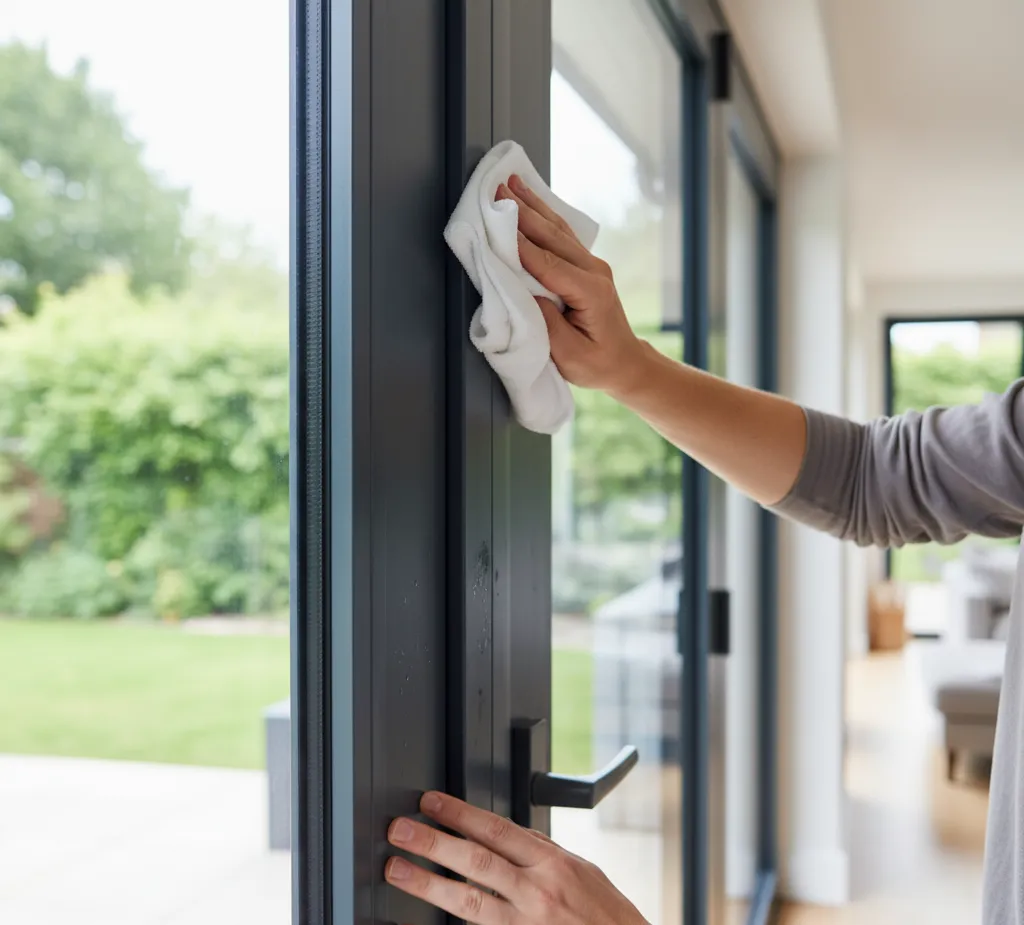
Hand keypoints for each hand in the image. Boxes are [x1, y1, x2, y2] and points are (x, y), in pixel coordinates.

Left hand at [385, 791, 648, 924]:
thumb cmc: (609, 919)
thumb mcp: (583, 873)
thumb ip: (544, 854)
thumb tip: (507, 835)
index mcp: (554, 864)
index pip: (497, 830)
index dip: (460, 814)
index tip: (431, 803)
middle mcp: (539, 893)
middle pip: (476, 861)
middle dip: (433, 842)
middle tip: (399, 829)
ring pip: (468, 901)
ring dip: (428, 883)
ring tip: (398, 870)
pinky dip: (454, 921)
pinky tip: (430, 912)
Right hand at [496, 175, 646, 395]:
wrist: (624, 362)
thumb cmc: (597, 364)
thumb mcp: (570, 356)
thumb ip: (548, 325)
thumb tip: (527, 295)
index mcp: (591, 292)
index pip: (548, 264)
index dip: (521, 244)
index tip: (498, 222)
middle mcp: (594, 271)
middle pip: (553, 236)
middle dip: (523, 211)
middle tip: (498, 190)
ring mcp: (592, 265)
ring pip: (558, 229)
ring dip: (533, 205)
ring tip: (511, 183)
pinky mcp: (586, 264)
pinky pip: (562, 234)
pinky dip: (543, 214)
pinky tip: (531, 199)